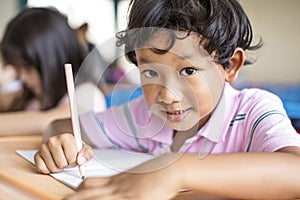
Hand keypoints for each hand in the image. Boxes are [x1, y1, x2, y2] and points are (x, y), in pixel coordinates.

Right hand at [34, 133, 92, 173]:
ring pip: (52, 168)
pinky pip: (42, 168)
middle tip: (67, 160)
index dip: (75, 161)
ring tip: (61, 161)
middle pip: (61, 164)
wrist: (63, 143)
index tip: (75, 157)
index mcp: (66, 137)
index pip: (72, 158)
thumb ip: (87, 154)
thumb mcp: (85, 149)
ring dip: (58, 168)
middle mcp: (53, 140)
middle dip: (66, 165)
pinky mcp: (37, 154)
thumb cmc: (74, 147)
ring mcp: (43, 147)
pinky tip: (52, 163)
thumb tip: (80, 161)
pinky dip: (48, 170)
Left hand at [65, 154, 182, 199]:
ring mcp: (125, 194)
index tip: (72, 194)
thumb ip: (121, 181)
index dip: (78, 190)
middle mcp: (116, 186)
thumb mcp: (133, 175)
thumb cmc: (154, 172)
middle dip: (73, 199)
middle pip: (87, 192)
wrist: (169, 169)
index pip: (89, 183)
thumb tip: (112, 187)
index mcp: (116, 179)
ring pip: (97, 199)